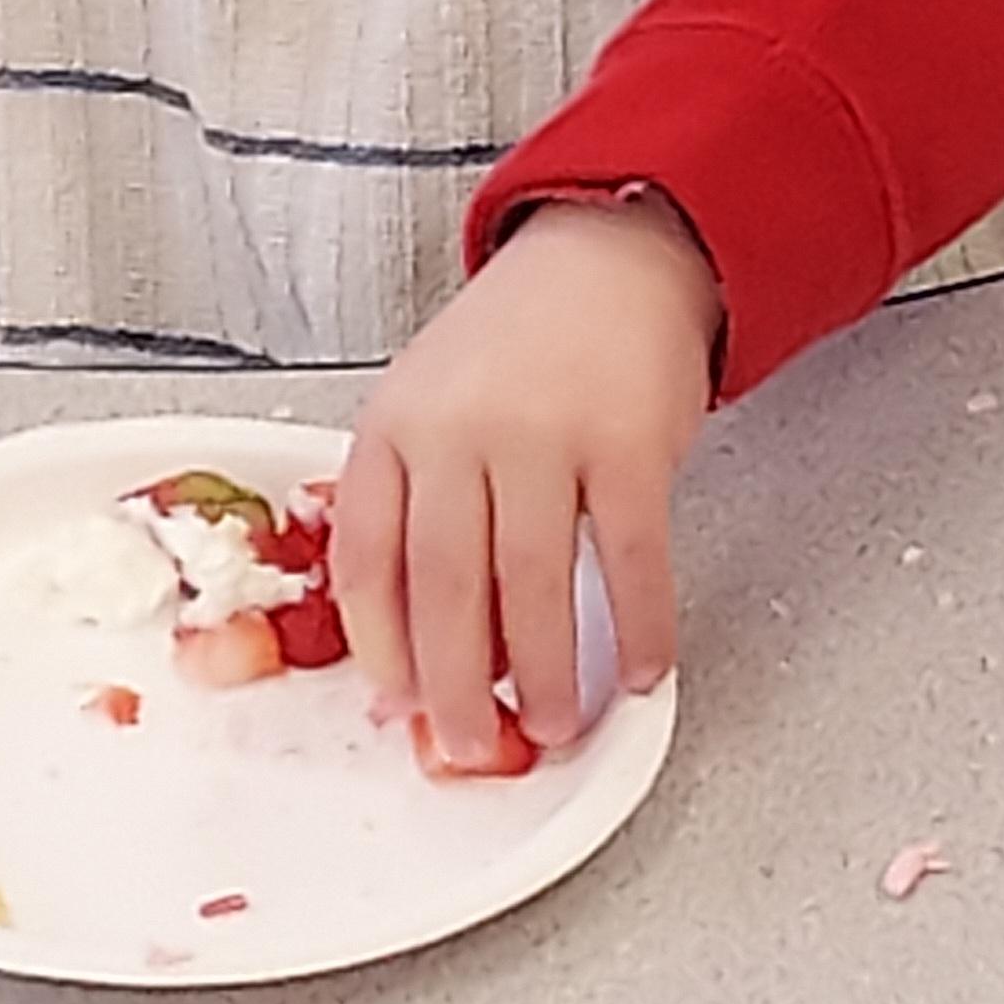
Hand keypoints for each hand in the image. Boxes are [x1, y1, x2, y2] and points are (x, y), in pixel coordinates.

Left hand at [330, 196, 721, 766]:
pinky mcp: (627, 443)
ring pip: (531, 588)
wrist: (609, 256)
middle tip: (476, 747)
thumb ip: (411, 507)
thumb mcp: (429, 402)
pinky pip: (630, 561)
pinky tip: (638, 670)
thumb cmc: (515, 345)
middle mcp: (458, 429)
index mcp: (394, 424)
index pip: (365, 558)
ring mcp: (543, 434)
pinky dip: (639, 630)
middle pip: (442, 589)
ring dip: (546, 675)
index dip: (382, 647)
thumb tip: (409, 655)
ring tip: (557, 724)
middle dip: (458, 690)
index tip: (401, 705)